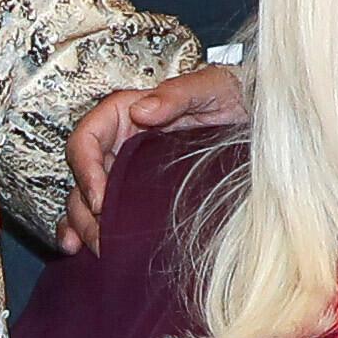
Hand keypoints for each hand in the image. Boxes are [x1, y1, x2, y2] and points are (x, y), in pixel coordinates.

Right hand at [65, 62, 247, 233]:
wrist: (256, 120)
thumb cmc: (232, 96)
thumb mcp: (210, 87)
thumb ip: (176, 94)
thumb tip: (142, 112)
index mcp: (126, 114)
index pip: (86, 140)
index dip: (85, 170)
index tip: (101, 200)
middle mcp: (120, 144)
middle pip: (81, 177)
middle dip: (84, 209)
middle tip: (102, 238)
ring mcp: (126, 171)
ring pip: (86, 200)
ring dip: (84, 227)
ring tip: (97, 250)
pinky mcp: (136, 194)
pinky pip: (102, 213)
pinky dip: (86, 231)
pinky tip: (81, 250)